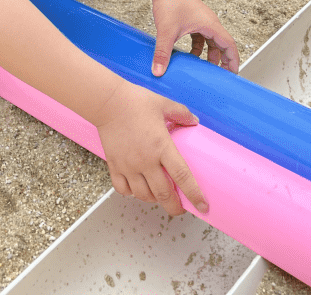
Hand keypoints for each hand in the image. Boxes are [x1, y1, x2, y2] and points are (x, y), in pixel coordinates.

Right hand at [94, 82, 205, 215]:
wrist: (108, 102)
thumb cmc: (135, 101)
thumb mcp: (164, 104)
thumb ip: (182, 114)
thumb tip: (194, 122)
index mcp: (162, 146)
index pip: (182, 176)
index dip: (194, 194)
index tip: (202, 205)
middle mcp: (146, 160)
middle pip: (163, 193)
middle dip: (174, 206)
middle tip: (179, 208)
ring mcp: (129, 165)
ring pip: (143, 195)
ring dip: (154, 199)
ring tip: (159, 196)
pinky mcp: (114, 165)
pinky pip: (123, 189)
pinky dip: (132, 193)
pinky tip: (137, 188)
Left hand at [150, 0, 239, 76]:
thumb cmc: (170, 2)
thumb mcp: (166, 31)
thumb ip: (163, 53)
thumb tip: (158, 72)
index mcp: (210, 25)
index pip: (229, 45)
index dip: (233, 60)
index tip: (233, 73)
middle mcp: (209, 23)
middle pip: (222, 44)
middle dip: (223, 60)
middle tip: (220, 76)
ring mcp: (202, 21)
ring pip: (212, 42)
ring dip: (210, 55)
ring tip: (205, 69)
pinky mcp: (194, 21)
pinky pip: (202, 38)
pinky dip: (199, 48)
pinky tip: (191, 55)